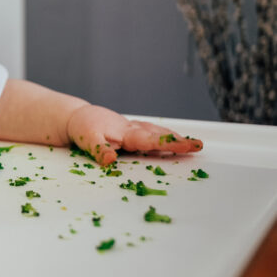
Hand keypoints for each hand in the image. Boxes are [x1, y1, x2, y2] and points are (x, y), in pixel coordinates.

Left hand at [66, 105, 203, 165]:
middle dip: (179, 141)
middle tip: (199, 146)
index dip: (169, 144)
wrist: (77, 117)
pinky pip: (152, 133)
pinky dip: (164, 136)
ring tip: (192, 145)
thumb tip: (110, 160)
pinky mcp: (131, 130)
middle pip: (159, 135)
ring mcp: (133, 129)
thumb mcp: (86, 140)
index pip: (150, 140)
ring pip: (157, 132)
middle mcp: (132, 129)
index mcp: (125, 132)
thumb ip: (99, 150)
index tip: (187, 146)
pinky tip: (174, 141)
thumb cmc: (83, 128)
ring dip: (174, 138)